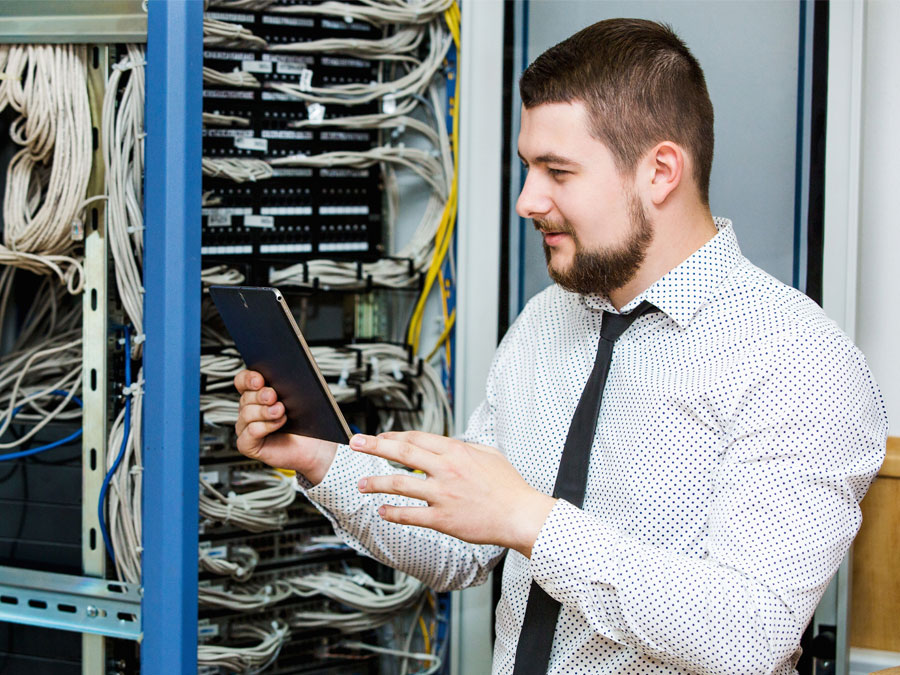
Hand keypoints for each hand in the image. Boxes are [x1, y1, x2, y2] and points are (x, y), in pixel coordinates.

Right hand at [234, 369, 337, 484]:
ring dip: (265, 411)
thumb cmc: (305, 422)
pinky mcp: (248, 444)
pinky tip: (278, 423)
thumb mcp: (297, 398)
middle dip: (260, 395)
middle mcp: (248, 410)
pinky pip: (250, 432)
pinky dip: (265, 426)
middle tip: (273, 396)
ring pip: (247, 414)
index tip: (259, 380)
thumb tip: (281, 376)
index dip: (248, 379)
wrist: (313, 446)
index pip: (242, 381)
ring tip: (280, 411)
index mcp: (256, 395)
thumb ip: (286, 386)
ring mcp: (246, 428)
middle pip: (245, 397)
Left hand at [350, 430, 556, 556]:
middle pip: (401, 453)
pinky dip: (393, 512)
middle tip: (355, 444)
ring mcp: (443, 495)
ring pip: (399, 484)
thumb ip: (465, 447)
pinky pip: (411, 515)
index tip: (379, 438)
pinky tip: (382, 510)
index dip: (393, 437)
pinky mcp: (443, 519)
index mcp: (455, 451)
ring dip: (376, 482)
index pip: (416, 438)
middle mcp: (445, 470)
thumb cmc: (508, 486)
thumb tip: (449, 445)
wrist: (520, 515)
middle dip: (374, 447)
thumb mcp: (489, 455)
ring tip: (361, 484)